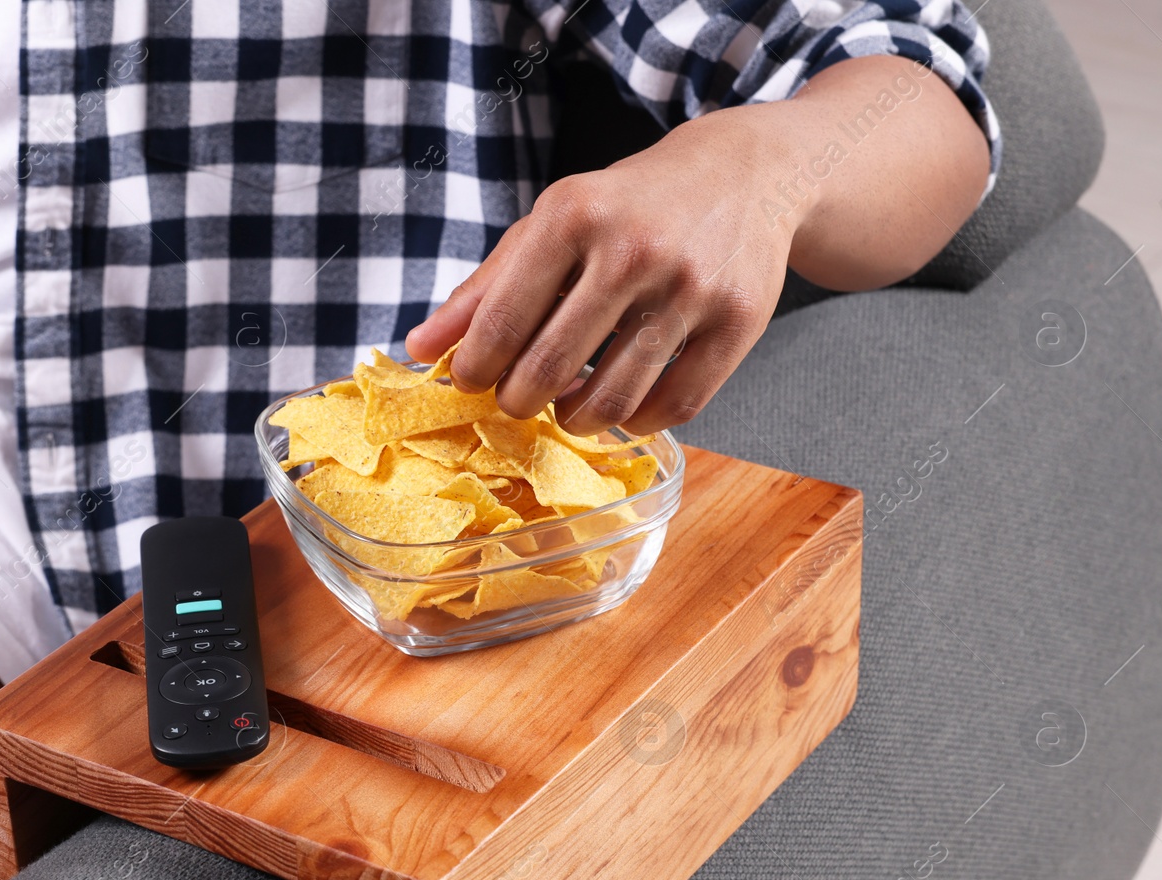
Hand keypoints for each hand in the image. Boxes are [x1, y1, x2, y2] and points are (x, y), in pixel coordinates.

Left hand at [406, 109, 793, 437]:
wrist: (742, 174)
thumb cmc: (628, 206)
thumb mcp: (551, 225)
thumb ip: (483, 288)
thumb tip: (419, 350)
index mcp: (573, 215)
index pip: (503, 322)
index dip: (475, 368)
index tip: (470, 381)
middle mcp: (632, 249)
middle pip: (550, 368)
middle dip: (519, 401)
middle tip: (518, 400)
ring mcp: (690, 287)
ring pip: (613, 399)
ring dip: (576, 419)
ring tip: (569, 407)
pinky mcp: (739, 321)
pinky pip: (676, 406)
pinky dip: (639, 423)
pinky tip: (624, 410)